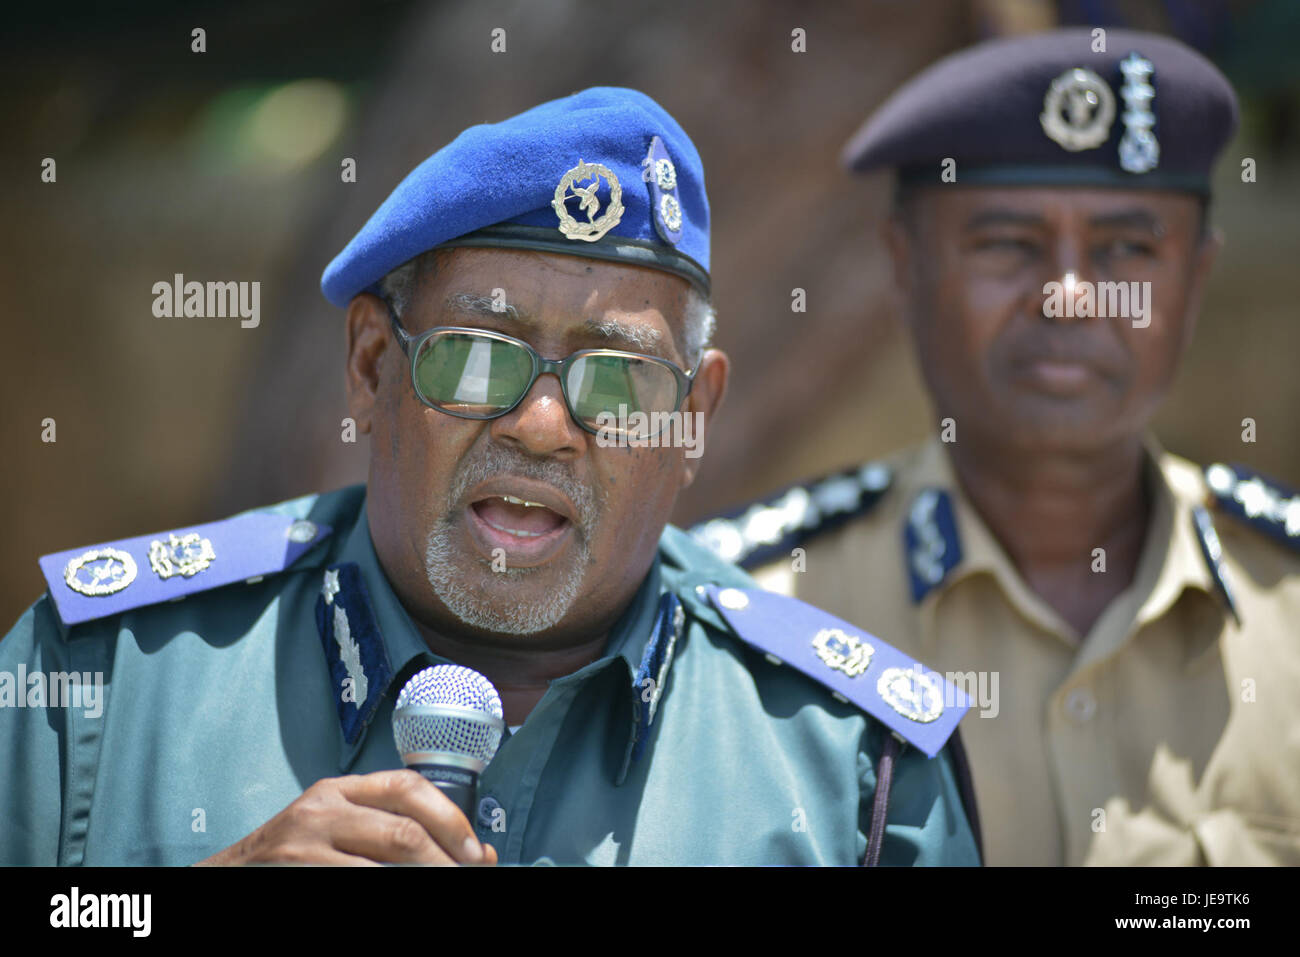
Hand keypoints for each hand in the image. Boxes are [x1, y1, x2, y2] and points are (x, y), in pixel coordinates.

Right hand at [196, 770, 497, 865]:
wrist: (227, 878)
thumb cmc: (293, 856)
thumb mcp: (338, 828)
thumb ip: (395, 832)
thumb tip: (478, 853)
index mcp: (339, 790)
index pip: (408, 786)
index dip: (451, 819)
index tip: (475, 852)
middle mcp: (322, 809)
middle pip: (404, 830)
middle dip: (446, 861)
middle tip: (469, 877)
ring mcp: (304, 845)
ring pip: (385, 865)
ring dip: (424, 879)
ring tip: (445, 890)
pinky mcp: (297, 874)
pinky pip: (359, 885)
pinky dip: (392, 892)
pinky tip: (403, 897)